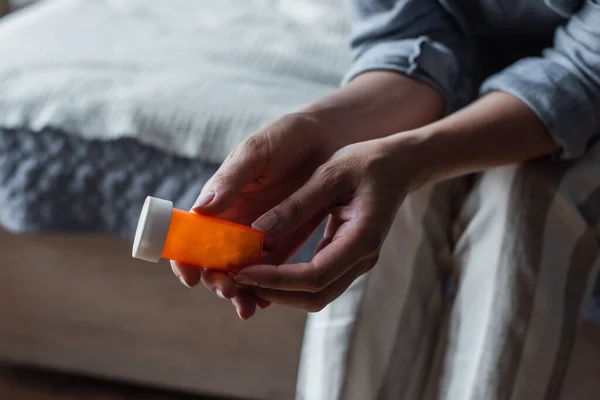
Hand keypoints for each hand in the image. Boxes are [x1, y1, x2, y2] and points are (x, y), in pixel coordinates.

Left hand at [170, 71, 444, 318]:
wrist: (399, 165)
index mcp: (362, 238)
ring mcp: (355, 261)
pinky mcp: (345, 257)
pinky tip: (262, 267)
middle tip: (233, 279)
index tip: (242, 271)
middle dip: (272, 291)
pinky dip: (287, 280)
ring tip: (241, 276)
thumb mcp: (332, 174)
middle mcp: (361, 258)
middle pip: (314, 295)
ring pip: (315, 293)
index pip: (315, 275)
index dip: (276, 279)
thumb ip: (298, 203)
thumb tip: (260, 229)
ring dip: (277, 290)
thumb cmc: (368, 162)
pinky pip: (315, 280)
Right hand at [171, 112, 340, 318]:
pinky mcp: (286, 239)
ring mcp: (260, 232)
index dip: (186, 257)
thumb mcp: (257, 153)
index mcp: (221, 199)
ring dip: (242, 290)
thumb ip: (231, 179)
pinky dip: (268, 286)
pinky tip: (271, 299)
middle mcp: (236, 219)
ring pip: (244, 269)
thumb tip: (200, 209)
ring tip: (249, 306)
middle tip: (229, 291)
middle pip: (217, 259)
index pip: (193, 234)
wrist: (328, 138)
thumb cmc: (286, 137)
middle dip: (218, 280)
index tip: (189, 276)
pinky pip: (272, 268)